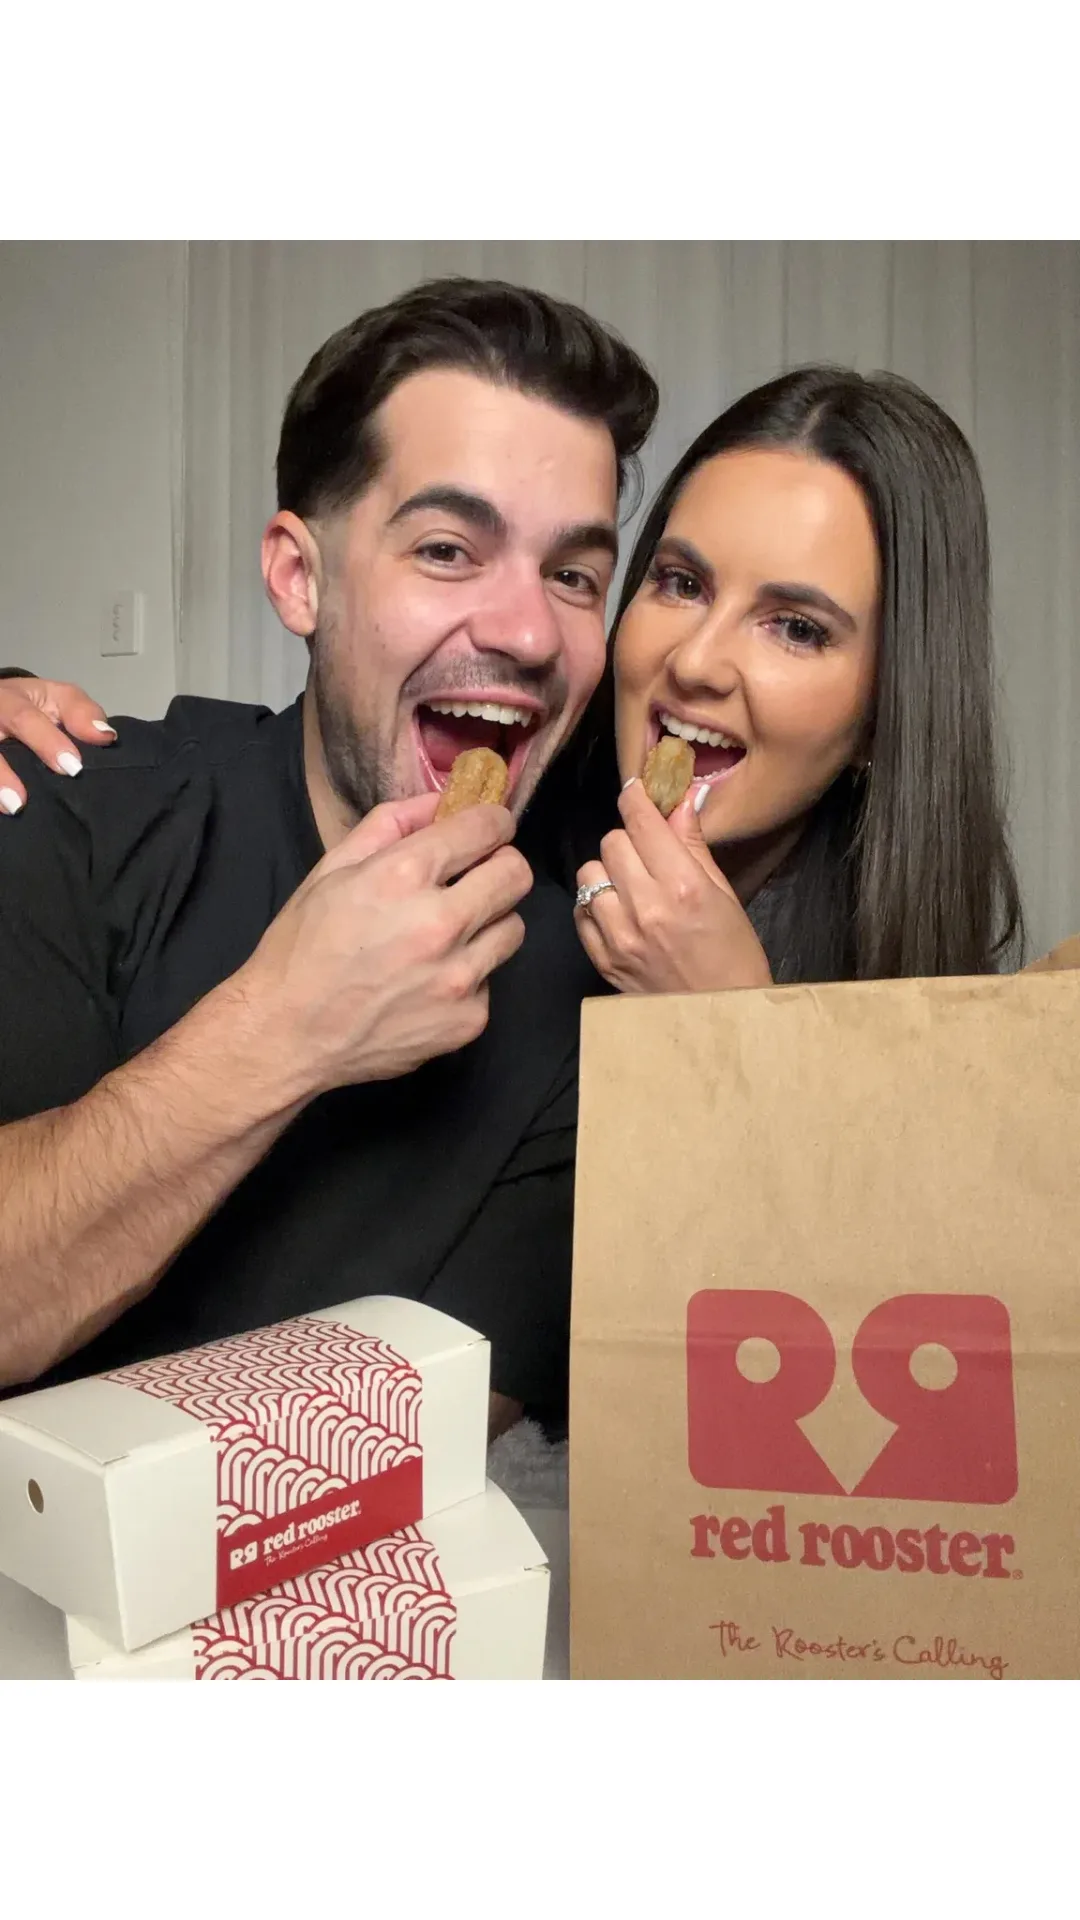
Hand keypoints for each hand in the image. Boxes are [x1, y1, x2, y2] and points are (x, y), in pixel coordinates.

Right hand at [0, 675, 115, 813]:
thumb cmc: (33, 706)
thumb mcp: (59, 699)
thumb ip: (82, 713)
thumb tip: (105, 736)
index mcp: (10, 700)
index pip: (25, 717)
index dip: (47, 741)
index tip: (73, 767)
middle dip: (2, 772)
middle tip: (21, 801)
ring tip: (10, 808)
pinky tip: (2, 812)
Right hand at [235, 794, 532, 1096]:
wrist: (287, 1036)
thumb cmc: (302, 948)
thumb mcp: (331, 870)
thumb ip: (391, 823)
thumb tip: (442, 801)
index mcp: (403, 876)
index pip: (487, 828)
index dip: (492, 822)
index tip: (487, 830)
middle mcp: (441, 924)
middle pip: (517, 876)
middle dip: (500, 868)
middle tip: (476, 879)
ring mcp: (459, 977)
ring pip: (512, 929)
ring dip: (487, 924)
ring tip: (446, 937)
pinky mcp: (468, 1020)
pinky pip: (490, 981)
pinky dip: (467, 977)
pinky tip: (426, 984)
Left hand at [574, 778, 771, 994]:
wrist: (720, 1019)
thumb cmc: (734, 956)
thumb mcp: (725, 896)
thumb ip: (694, 846)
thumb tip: (682, 799)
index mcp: (684, 887)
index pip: (642, 823)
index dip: (636, 798)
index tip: (636, 791)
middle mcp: (647, 908)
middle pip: (611, 842)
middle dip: (629, 841)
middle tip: (647, 856)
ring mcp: (619, 936)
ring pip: (589, 874)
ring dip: (608, 873)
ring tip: (631, 888)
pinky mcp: (602, 959)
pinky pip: (580, 912)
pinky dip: (595, 906)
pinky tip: (619, 914)